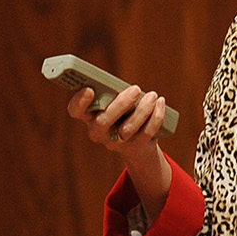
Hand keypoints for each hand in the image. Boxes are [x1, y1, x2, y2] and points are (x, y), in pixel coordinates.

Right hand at [67, 84, 172, 217]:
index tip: (90, 89)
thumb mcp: (115, 103)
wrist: (137, 145)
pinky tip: (160, 103)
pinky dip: (155, 116)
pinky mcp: (135, 147)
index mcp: (88, 116)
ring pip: (127, 128)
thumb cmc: (123, 114)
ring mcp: (115, 142)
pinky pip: (146, 132)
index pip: (76, 111)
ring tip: (153, 95)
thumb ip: (115, 94)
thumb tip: (129, 88)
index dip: (79, 101)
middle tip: (136, 89)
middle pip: (104, 121)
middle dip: (121, 104)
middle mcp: (98, 132)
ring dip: (142, 110)